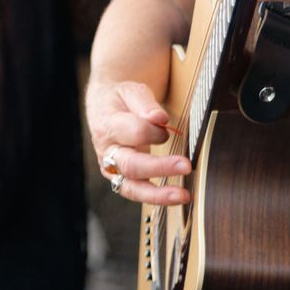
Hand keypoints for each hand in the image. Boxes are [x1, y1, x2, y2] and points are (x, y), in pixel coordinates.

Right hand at [84, 76, 188, 205]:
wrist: (103, 108)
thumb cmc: (120, 100)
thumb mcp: (131, 91)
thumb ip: (145, 104)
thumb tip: (159, 119)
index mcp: (108, 124)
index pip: (134, 132)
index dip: (154, 131)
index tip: (167, 125)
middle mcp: (107, 150)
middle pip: (131, 165)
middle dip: (160, 167)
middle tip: (186, 166)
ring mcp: (111, 168)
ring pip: (131, 187)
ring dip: (158, 194)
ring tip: (182, 195)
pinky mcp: (119, 179)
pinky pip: (136, 192)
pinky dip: (155, 198)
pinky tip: (175, 198)